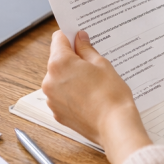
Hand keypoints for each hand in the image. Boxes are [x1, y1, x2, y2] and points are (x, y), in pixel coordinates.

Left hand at [42, 30, 151, 163]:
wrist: (114, 126)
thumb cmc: (111, 95)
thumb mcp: (101, 64)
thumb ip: (86, 49)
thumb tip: (79, 39)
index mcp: (59, 64)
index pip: (58, 39)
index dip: (70, 37)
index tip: (80, 39)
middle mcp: (49, 80)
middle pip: (57, 60)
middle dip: (72, 59)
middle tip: (93, 63)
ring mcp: (51, 98)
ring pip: (59, 79)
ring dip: (71, 77)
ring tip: (93, 83)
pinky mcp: (57, 112)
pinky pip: (61, 95)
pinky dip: (71, 93)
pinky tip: (89, 96)